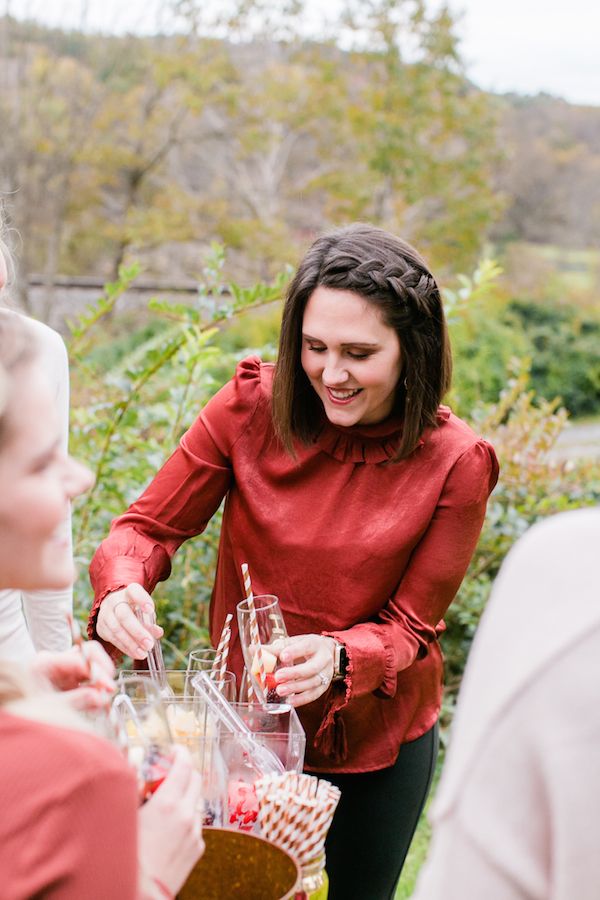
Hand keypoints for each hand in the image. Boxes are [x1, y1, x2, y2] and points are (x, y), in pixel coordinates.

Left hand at [32, 644, 115, 709]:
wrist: (13, 708)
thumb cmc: (26, 706)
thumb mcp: (49, 705)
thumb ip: (75, 700)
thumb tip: (101, 698)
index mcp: (46, 662)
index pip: (78, 660)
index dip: (97, 673)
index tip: (109, 687)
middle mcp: (58, 660)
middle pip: (89, 653)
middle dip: (102, 670)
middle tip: (109, 688)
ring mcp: (65, 667)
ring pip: (92, 662)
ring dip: (101, 678)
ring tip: (102, 698)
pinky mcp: (70, 677)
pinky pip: (88, 675)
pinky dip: (96, 687)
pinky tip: (97, 702)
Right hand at [96, 583, 162, 659]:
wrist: (113, 609)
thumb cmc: (134, 610)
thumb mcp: (144, 611)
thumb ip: (151, 622)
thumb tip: (158, 632)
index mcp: (128, 593)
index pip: (133, 591)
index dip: (141, 599)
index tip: (150, 610)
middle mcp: (114, 601)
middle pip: (123, 615)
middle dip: (137, 631)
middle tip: (149, 644)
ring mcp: (105, 614)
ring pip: (116, 629)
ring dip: (131, 643)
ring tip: (143, 653)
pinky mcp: (101, 627)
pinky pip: (112, 639)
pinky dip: (125, 648)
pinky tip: (135, 654)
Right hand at [138, 745, 203, 896]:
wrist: (140, 894)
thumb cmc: (126, 856)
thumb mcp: (124, 815)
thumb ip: (130, 786)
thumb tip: (130, 761)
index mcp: (167, 804)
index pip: (184, 766)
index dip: (180, 753)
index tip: (175, 749)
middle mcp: (185, 815)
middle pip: (196, 779)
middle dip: (185, 771)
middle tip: (171, 771)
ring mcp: (194, 832)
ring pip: (197, 802)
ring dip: (186, 796)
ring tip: (168, 802)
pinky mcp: (197, 848)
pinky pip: (196, 824)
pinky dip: (187, 818)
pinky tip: (171, 826)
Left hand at [274, 634, 335, 706]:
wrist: (326, 653)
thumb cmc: (305, 647)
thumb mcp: (293, 643)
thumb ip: (275, 649)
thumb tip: (253, 649)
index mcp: (314, 644)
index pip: (306, 647)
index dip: (295, 652)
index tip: (283, 656)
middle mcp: (323, 659)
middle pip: (312, 667)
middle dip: (294, 673)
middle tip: (278, 677)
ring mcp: (326, 674)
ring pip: (313, 682)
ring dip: (296, 688)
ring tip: (280, 690)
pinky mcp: (324, 686)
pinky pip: (314, 695)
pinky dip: (301, 699)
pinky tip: (290, 701)